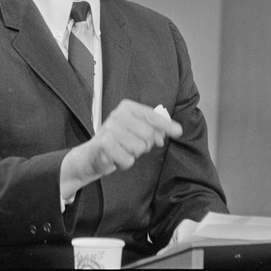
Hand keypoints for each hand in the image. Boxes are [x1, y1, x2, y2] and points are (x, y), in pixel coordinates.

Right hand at [60, 99, 181, 199]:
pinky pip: (129, 159)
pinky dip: (125, 163)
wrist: (92, 155)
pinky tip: (116, 157)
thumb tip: (175, 130)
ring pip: (139, 148)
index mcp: (126, 107)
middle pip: (149, 134)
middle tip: (132, 145)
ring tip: (123, 150)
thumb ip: (153, 128)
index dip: (166, 125)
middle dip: (145, 145)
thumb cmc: (117, 141)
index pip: (151, 115)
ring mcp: (111, 128)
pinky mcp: (105, 144)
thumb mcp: (135, 130)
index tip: (178, 131)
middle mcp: (118, 115)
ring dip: (133, 154)